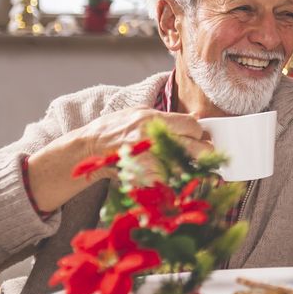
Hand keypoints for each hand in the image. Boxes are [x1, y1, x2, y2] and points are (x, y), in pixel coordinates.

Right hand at [27, 108, 213, 212]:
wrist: (88, 150)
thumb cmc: (113, 128)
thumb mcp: (139, 112)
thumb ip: (167, 117)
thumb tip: (194, 118)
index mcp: (152, 120)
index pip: (192, 126)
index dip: (197, 131)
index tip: (196, 135)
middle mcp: (152, 140)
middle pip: (196, 148)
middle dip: (204, 151)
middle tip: (204, 153)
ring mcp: (149, 161)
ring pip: (186, 167)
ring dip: (190, 167)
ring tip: (186, 165)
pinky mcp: (144, 178)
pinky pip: (170, 181)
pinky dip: (174, 180)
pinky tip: (172, 175)